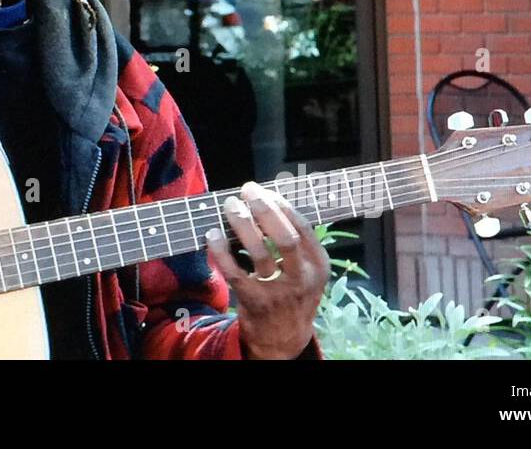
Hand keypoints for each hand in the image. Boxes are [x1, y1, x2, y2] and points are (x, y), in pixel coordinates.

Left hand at [205, 181, 327, 359]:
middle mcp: (302, 278)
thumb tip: (268, 200)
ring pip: (259, 252)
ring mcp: (278, 292)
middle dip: (264, 210)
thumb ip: (296, 242)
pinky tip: (213, 235)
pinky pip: (234, 272)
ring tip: (230, 207)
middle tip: (247, 191)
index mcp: (318, 265)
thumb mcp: (307, 270)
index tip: (264, 190)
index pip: (303, 227)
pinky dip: (221, 251)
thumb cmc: (293, 294)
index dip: (282, 205)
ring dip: (242, 224)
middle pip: (285, 238)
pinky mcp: (255, 301)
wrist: (284, 339)